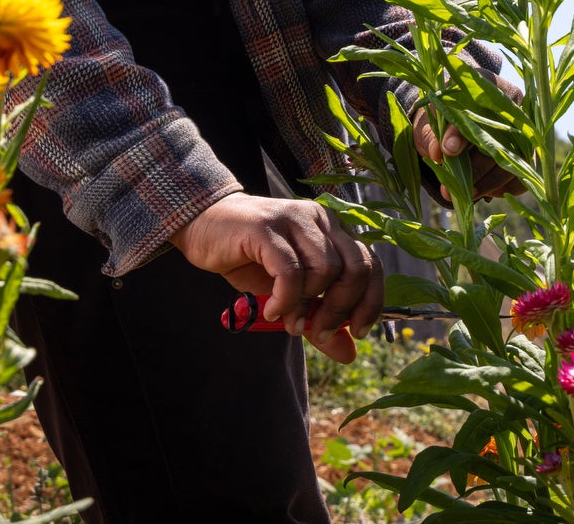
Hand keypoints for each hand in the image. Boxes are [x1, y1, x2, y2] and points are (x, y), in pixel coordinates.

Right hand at [172, 191, 382, 362]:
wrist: (202, 224)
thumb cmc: (248, 256)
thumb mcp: (289, 293)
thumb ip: (319, 318)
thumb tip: (349, 354)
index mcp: (331, 229)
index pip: (370, 264)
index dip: (371, 302)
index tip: (358, 332)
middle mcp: (319, 219)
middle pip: (355, 268)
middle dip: (342, 309)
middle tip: (321, 333)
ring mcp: (293, 219)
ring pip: (325, 270)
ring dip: (308, 306)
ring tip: (288, 321)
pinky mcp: (266, 227)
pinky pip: (291, 271)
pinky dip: (286, 299)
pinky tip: (271, 310)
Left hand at [412, 75, 526, 201]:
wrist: (456, 120)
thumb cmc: (443, 116)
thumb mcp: (431, 120)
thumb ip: (433, 133)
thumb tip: (439, 154)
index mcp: (486, 84)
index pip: (478, 107)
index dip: (463, 131)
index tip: (447, 150)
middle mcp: (513, 106)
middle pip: (500, 139)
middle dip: (474, 166)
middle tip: (451, 186)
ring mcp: (524, 133)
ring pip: (512, 162)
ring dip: (486, 183)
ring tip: (463, 195)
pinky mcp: (528, 157)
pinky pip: (520, 178)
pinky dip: (501, 188)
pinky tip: (481, 191)